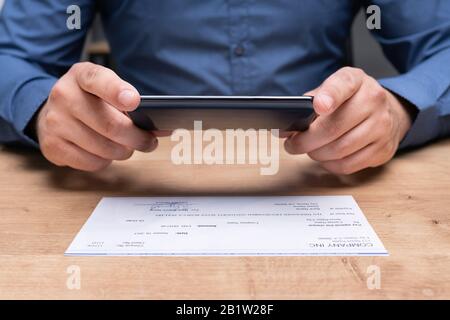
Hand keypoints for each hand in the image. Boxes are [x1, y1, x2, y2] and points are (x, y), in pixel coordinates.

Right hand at [36, 62, 156, 170]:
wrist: (53, 112)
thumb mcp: (106, 88)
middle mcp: (64, 95)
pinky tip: (105, 152)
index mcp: (81, 75)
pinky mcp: (52, 146)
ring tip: (126, 146)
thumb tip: (162, 129)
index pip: (99, 80)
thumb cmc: (90, 101)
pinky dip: (105, 161)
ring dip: (123, 151)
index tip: (134, 102)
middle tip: (148, 141)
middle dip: (137, 138)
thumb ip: (130, 101)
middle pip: (111, 125)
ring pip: (104, 148)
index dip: (117, 92)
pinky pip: (91, 163)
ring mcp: (55, 122)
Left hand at [285, 67, 413, 174]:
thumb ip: (312, 101)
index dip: (329, 96)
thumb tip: (287, 129)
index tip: (318, 106)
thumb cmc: (351, 101)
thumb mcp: (333, 88)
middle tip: (292, 145)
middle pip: (333, 128)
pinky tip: (325, 158)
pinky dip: (330, 164)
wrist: (388, 111)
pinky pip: (348, 165)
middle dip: (305, 141)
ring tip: (309, 150)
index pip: (343, 85)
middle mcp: (373, 101)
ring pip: (339, 150)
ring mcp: (382, 126)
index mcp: (356, 80)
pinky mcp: (383, 150)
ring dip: (316, 154)